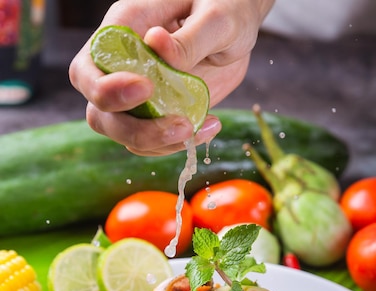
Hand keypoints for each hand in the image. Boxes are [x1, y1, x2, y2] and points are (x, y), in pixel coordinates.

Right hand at [69, 0, 273, 155]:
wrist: (240, 22)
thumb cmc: (226, 5)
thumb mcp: (216, 16)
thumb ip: (188, 37)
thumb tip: (156, 44)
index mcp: (123, 30)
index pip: (88, 70)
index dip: (108, 90)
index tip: (148, 89)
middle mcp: (123, 65)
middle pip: (99, 112)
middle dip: (133, 129)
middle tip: (180, 125)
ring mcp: (138, 94)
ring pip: (124, 133)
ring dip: (158, 142)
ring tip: (201, 127)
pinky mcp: (158, 111)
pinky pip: (152, 142)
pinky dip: (176, 144)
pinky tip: (208, 126)